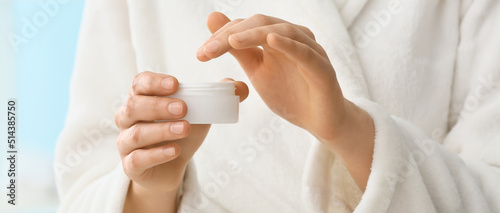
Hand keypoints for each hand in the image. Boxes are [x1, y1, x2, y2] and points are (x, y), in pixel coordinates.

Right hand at [115, 71, 247, 211]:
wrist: (172, 166)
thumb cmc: (182, 132)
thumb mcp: (200, 114)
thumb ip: (218, 98)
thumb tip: (240, 87)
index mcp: (142, 98)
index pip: (140, 83)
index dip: (154, 82)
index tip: (176, 84)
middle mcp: (128, 118)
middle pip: (134, 106)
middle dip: (159, 106)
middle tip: (184, 109)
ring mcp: (126, 142)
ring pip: (136, 133)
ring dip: (161, 130)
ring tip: (185, 129)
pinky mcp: (130, 165)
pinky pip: (137, 159)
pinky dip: (157, 154)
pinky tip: (175, 150)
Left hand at [198, 12, 349, 142]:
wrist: (319, 121)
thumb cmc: (290, 94)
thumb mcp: (257, 71)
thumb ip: (238, 48)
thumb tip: (212, 19)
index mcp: (276, 38)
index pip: (246, 26)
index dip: (221, 35)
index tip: (200, 54)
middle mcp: (294, 38)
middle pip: (261, 23)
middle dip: (231, 35)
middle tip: (208, 51)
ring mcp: (310, 50)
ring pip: (282, 31)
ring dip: (254, 34)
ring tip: (232, 40)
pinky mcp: (322, 68)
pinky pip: (305, 53)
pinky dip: (289, 45)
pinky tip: (271, 41)